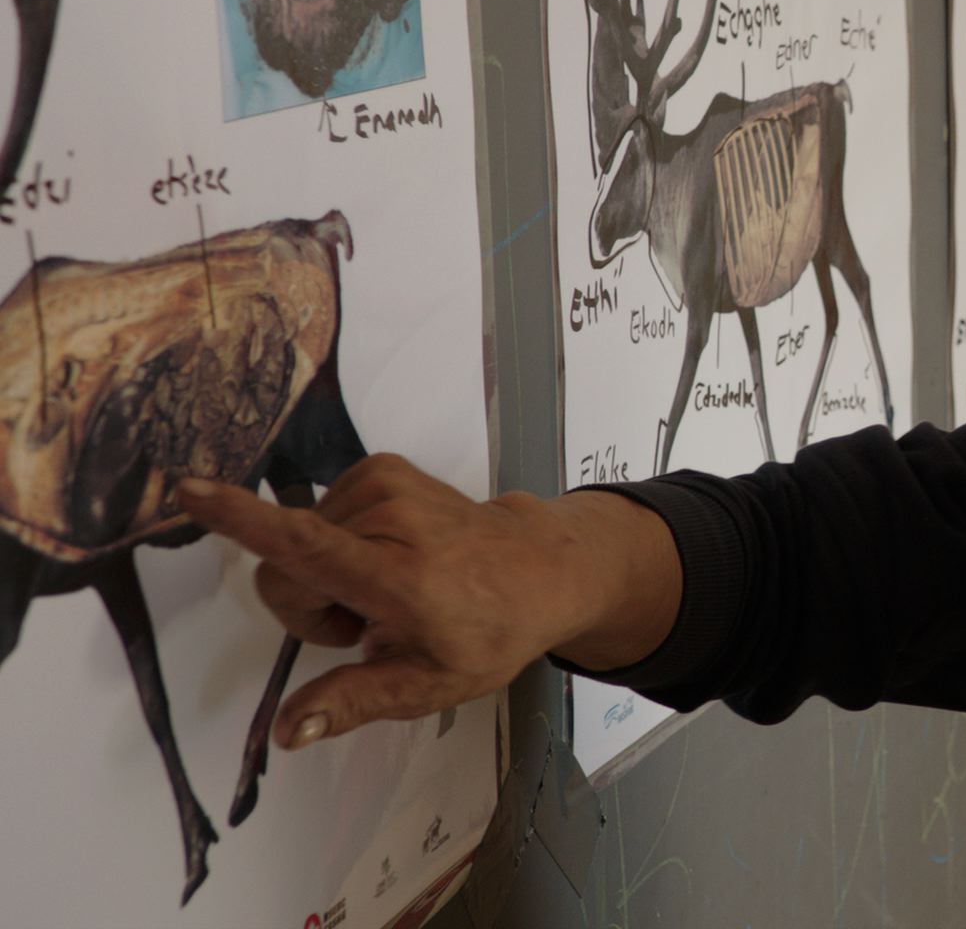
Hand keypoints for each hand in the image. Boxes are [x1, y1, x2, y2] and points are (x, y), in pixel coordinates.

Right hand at [177, 454, 677, 748]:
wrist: (540, 569)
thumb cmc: (487, 631)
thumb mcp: (427, 684)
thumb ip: (352, 701)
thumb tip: (285, 731)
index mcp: (396, 574)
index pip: (306, 545)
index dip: (243, 520)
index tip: (191, 491)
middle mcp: (389, 519)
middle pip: (285, 569)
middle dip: (307, 607)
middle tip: (367, 626)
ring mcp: (386, 484)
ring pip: (298, 541)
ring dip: (327, 575)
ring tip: (387, 589)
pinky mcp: (382, 467)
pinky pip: (321, 514)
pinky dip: (341, 543)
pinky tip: (387, 559)